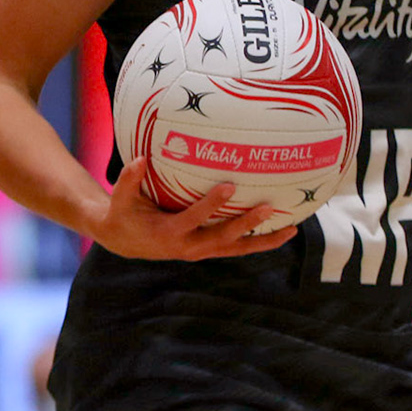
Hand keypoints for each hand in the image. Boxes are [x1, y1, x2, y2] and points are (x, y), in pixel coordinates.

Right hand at [85, 158, 297, 260]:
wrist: (126, 242)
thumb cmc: (124, 214)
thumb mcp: (121, 199)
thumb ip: (128, 180)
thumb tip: (140, 159)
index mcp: (168, 233)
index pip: (193, 219)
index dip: (211, 205)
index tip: (229, 186)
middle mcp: (188, 247)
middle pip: (222, 238)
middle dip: (246, 224)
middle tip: (268, 206)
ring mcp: (201, 251)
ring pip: (236, 249)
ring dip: (263, 240)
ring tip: (291, 228)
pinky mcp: (209, 250)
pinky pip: (237, 248)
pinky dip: (259, 241)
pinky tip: (282, 231)